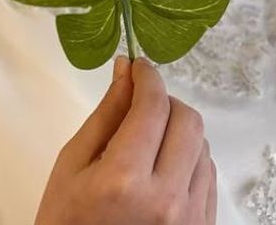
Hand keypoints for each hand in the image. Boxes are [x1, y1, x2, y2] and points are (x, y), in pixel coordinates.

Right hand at [35, 56, 216, 224]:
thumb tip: (126, 69)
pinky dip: (189, 159)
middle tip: (141, 106)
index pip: (153, 106)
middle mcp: (166, 198)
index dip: (147, 77)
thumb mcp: (72, 166)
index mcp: (124, 179)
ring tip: (149, 144)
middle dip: (165, 102)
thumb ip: (106, 114)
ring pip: (202, 145)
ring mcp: (190, 217)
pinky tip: (163, 168)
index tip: (139, 67)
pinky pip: (208, 174)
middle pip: (187, 120)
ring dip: (178, 131)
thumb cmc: (67, 222)